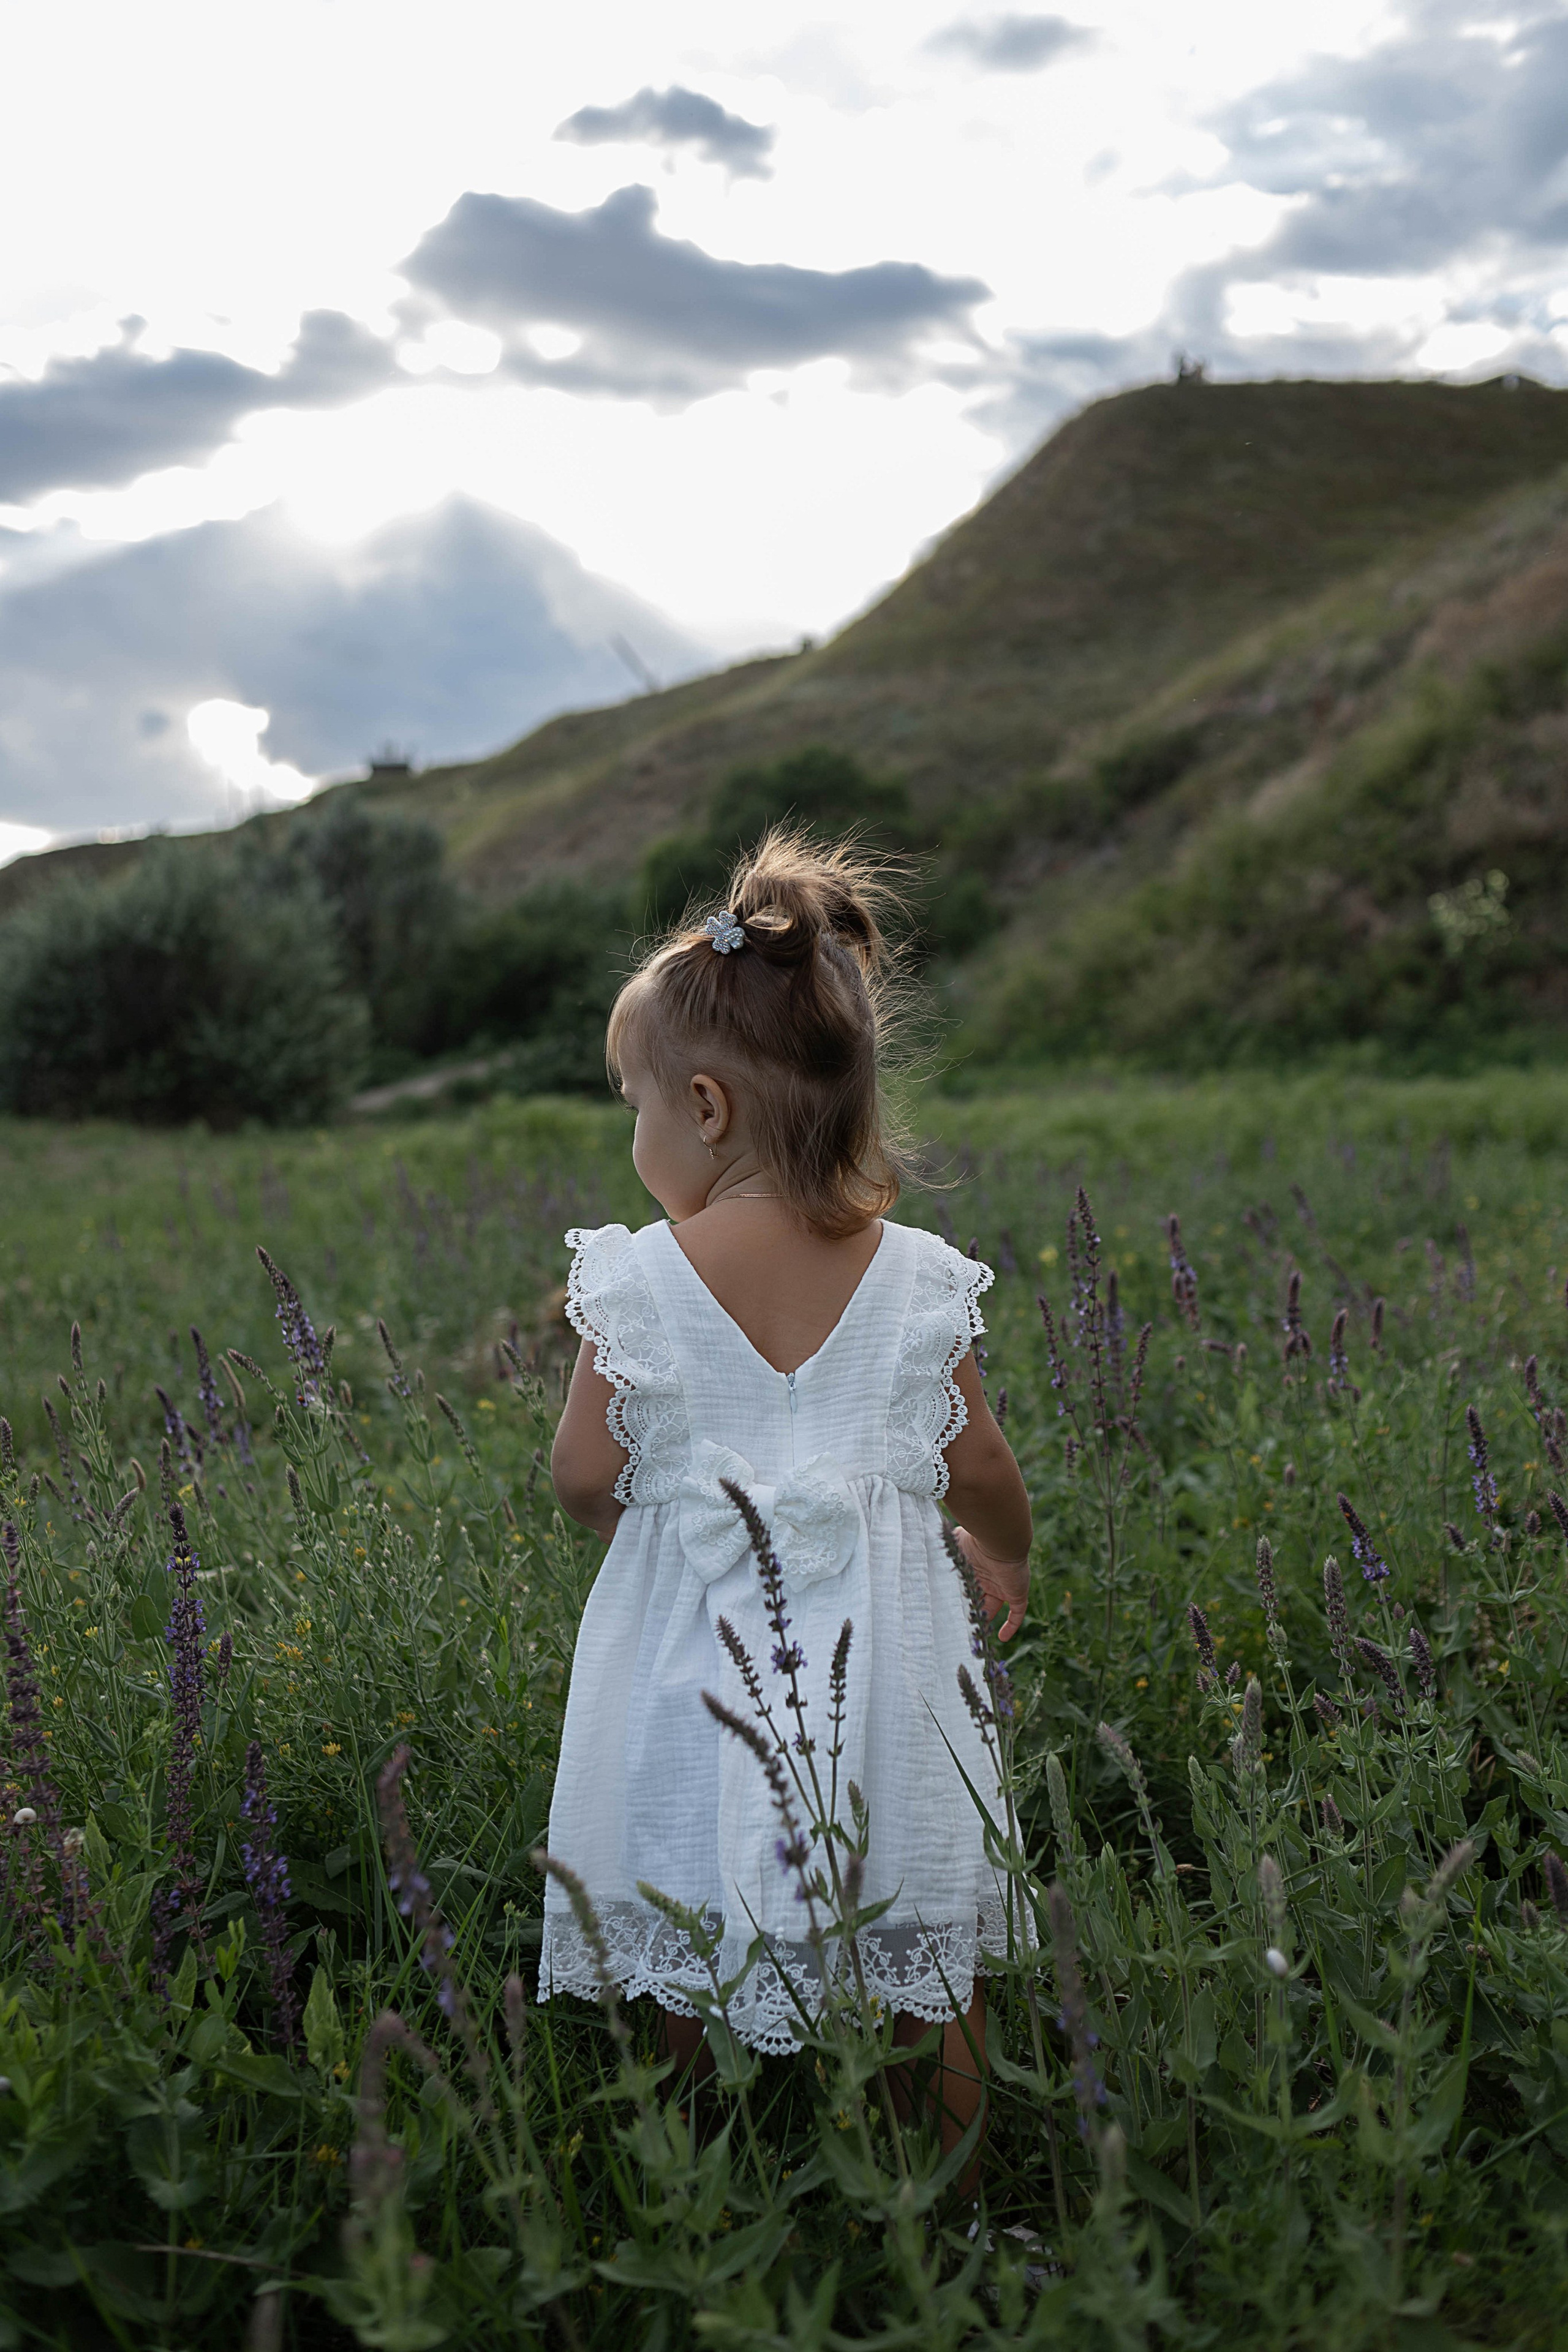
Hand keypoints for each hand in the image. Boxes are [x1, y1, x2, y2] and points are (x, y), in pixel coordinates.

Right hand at [954, 1526, 1029, 1641]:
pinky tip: (1002, 1638)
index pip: (966, 1587)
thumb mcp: (955, 1544)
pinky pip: (1016, 1614)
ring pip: (994, 1608)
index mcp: (974, 1567)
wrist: (1000, 1541)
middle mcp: (988, 1578)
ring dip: (986, 1621)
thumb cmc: (976, 1541)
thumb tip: (930, 1549)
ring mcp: (1003, 1586)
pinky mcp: (1017, 1594)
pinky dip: (1011, 1626)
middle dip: (970, 1610)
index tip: (948, 1612)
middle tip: (958, 1625)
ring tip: (974, 1635)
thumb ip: (946, 1549)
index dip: (959, 1599)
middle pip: (978, 1598)